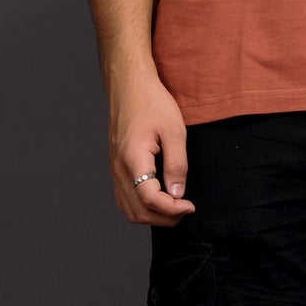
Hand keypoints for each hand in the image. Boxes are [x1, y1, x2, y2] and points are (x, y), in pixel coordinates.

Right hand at [109, 72, 196, 224]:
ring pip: (129, 209)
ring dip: (153, 216)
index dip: (172, 209)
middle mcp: (119, 168)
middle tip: (186, 208)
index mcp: (133, 159)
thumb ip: (177, 165)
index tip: (190, 205)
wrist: (129, 86)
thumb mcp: (174, 131)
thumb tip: (178, 194)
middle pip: (138, 211)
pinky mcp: (116, 167)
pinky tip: (160, 199)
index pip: (149, 199)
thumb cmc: (152, 103)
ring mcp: (114, 169)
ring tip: (175, 206)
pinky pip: (125, 198)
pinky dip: (142, 207)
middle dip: (165, 218)